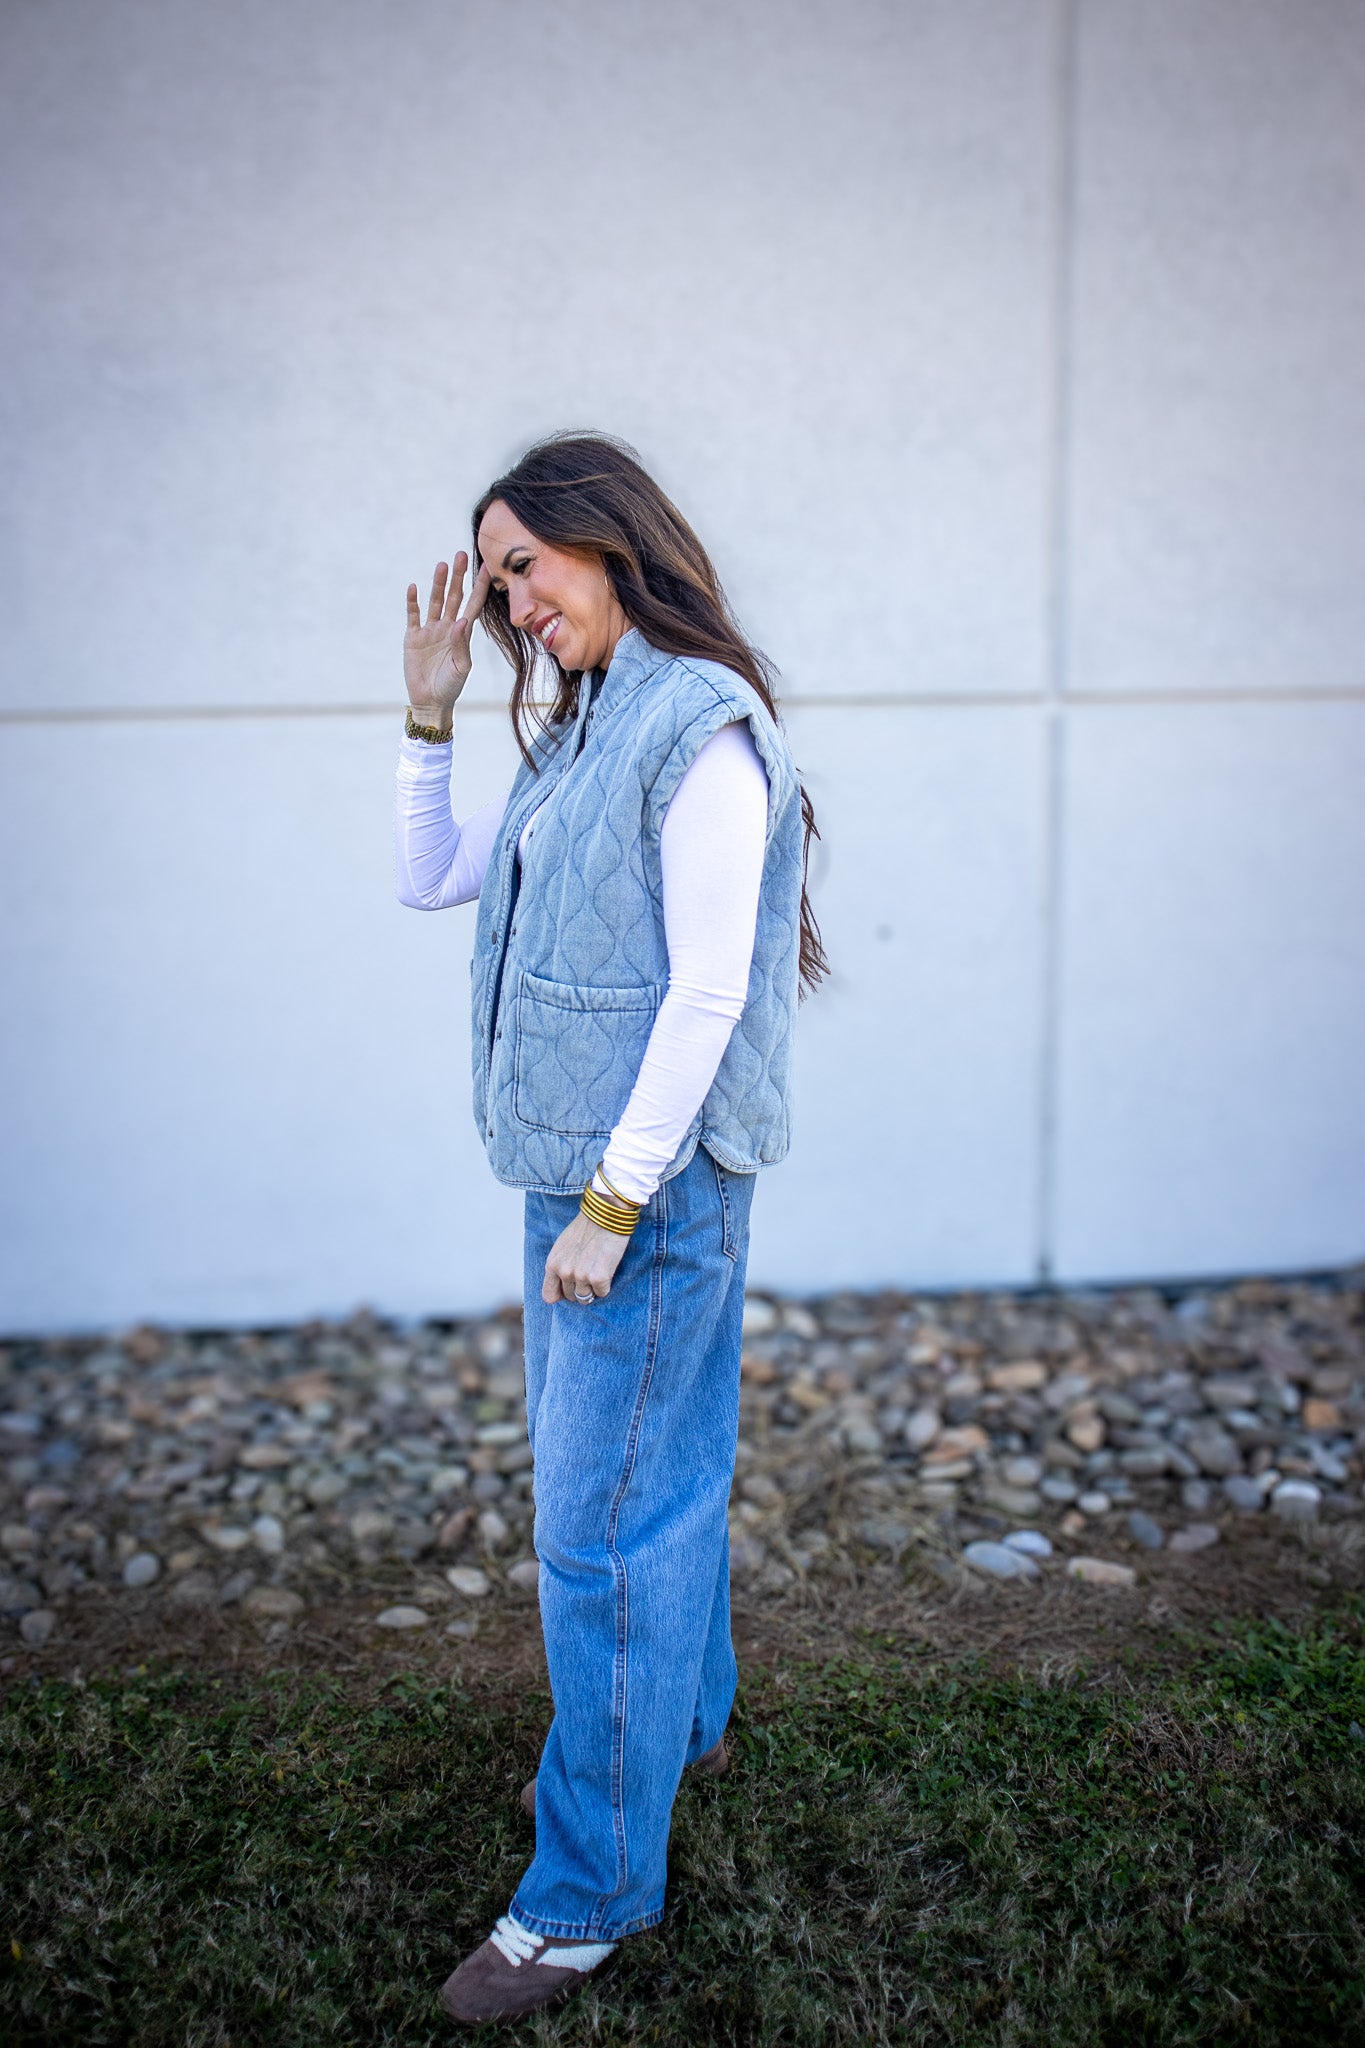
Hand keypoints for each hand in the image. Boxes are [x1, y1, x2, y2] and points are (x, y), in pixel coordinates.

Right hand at [404, 551, 490, 726]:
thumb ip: (461, 644)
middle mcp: (447, 627)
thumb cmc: (451, 686)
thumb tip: (460, 621)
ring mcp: (430, 631)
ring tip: (441, 565)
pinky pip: (413, 615)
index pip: (473, 604)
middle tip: (460, 555)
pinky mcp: (413, 637)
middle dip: (458, 577)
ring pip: (435, 601)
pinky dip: (413, 602)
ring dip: (438, 584)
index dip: (479, 586)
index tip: (486, 568)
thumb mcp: (461, 667)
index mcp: (463, 633)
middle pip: (454, 597)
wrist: (430, 701)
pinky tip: (414, 587)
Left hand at [543, 1213, 629, 1304]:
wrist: (605, 1215)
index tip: (571, 1289)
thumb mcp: (563, 1246)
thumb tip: (562, 1284)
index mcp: (552, 1264)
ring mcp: (581, 1276)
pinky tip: (607, 1269)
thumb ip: (560, 1265)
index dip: (561, 1295)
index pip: (549, 1296)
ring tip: (598, 1271)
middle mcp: (564, 1272)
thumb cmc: (586, 1227)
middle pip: (571, 1297)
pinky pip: (602, 1293)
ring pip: (586, 1298)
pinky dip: (606, 1285)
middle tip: (590, 1274)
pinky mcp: (599, 1278)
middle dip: (580, 1289)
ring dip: (593, 1289)